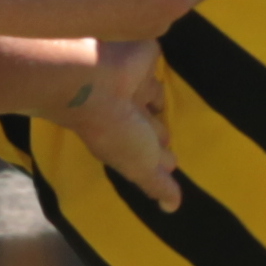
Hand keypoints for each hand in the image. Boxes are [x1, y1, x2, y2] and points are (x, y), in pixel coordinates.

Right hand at [60, 39, 184, 212]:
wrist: (91, 81)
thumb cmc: (113, 128)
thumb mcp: (140, 165)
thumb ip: (157, 184)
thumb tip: (172, 209)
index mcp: (127, 139)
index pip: (149, 152)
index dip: (161, 159)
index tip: (172, 164)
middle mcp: (128, 113)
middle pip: (150, 124)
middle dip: (158, 131)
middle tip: (170, 136)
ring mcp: (133, 84)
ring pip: (152, 93)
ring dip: (159, 97)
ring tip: (174, 99)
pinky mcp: (140, 56)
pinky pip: (153, 60)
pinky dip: (158, 61)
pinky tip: (175, 59)